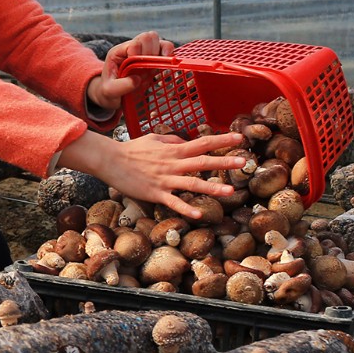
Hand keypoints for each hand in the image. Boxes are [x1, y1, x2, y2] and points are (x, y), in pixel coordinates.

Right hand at [57, 129, 248, 220]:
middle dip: (224, 162)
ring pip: (192, 183)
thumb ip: (172, 141)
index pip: (202, 143)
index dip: (221, 140)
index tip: (239, 138)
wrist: (109, 160)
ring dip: (212, 187)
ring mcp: (165, 179)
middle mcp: (173, 164)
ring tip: (231, 192)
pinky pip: (173, 202)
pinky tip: (199, 214)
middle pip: (203, 161)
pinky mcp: (155, 193)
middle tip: (245, 162)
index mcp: (174, 150)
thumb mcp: (153, 139)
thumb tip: (187, 142)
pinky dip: (186, 208)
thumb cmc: (131, 149)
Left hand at [86, 31, 175, 114]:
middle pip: (148, 37)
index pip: (134, 44)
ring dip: (161, 53)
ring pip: (157, 39)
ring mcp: (143, 52)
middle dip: (151, 53)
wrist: (114, 96)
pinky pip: (166, 48)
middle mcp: (131, 48)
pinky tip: (164, 66)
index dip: (140, 57)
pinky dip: (169, 56)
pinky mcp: (153, 58)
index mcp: (118, 52)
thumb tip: (137, 79)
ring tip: (155, 68)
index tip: (138, 71)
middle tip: (147, 69)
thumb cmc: (109, 91)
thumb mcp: (109, 91)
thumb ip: (121, 86)